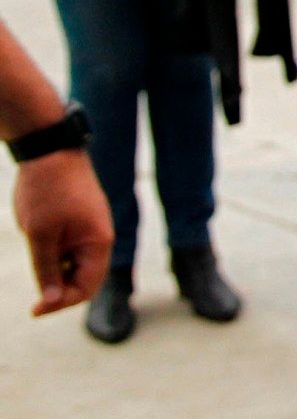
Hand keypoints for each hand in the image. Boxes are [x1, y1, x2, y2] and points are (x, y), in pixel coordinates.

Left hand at [13, 149, 112, 315]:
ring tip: (35, 256)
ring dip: (55, 272)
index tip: (34, 309)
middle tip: (32, 294)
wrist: (50, 150)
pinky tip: (39, 246)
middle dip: (60, 290)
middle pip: (84, 279)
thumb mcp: (40, 236)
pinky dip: (56, 257)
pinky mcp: (81, 221)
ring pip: (76, 264)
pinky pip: (71, 249)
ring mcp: (91, 228)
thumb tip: (50, 302)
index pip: (86, 287)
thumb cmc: (46, 192)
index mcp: (98, 242)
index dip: (61, 303)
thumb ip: (46, 271)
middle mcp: (100, 238)